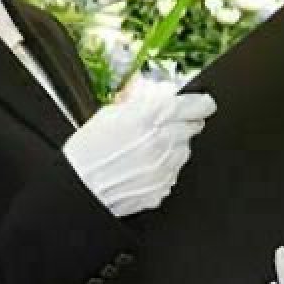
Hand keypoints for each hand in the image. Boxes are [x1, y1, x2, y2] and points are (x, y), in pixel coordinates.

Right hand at [64, 86, 215, 218]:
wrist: (78, 188)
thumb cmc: (87, 152)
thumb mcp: (110, 113)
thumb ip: (143, 103)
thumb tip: (164, 95)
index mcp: (148, 117)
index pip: (194, 105)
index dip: (202, 103)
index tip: (204, 103)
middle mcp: (160, 142)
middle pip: (193, 127)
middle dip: (183, 124)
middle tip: (165, 126)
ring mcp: (163, 168)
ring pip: (185, 150)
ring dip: (173, 146)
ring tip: (146, 149)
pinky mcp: (162, 188)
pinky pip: (174, 173)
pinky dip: (164, 168)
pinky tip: (142, 167)